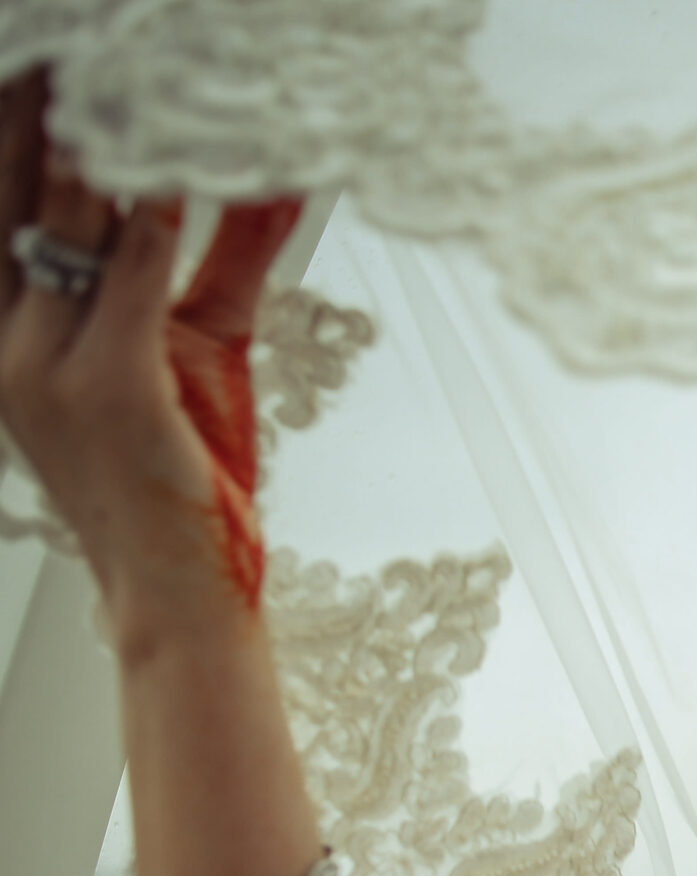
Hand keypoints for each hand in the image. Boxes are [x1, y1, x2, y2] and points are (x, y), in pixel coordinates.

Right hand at [0, 69, 302, 658]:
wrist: (179, 594)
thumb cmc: (184, 477)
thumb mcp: (195, 351)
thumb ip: (218, 261)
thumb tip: (265, 182)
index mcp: (10, 330)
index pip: (0, 199)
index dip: (19, 122)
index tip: (50, 57)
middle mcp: (9, 340)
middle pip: (19, 188)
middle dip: (47, 106)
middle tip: (80, 39)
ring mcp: (46, 363)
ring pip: (71, 217)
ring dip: (106, 138)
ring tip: (138, 71)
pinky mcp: (107, 386)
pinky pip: (134, 274)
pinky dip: (159, 211)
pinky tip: (184, 162)